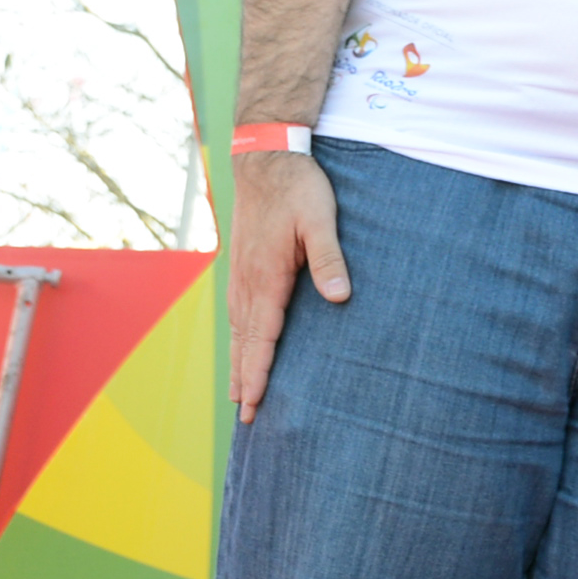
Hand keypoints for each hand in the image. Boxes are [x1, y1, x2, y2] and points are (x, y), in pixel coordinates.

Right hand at [229, 148, 351, 422]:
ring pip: (238, 330)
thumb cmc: (299, 188)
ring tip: (240, 395)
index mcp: (267, 278)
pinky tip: (242, 346)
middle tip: (247, 419)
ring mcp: (241, 275)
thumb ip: (329, 258)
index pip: (263, 337)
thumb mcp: (321, 219)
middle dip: (246, 380)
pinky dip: (238, 338)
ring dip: (239, 363)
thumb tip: (339, 298)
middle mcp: (247, 282)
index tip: (255, 404)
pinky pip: (238, 312)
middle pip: (246, 342)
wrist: (266, 159)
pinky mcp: (242, 266)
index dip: (259, 373)